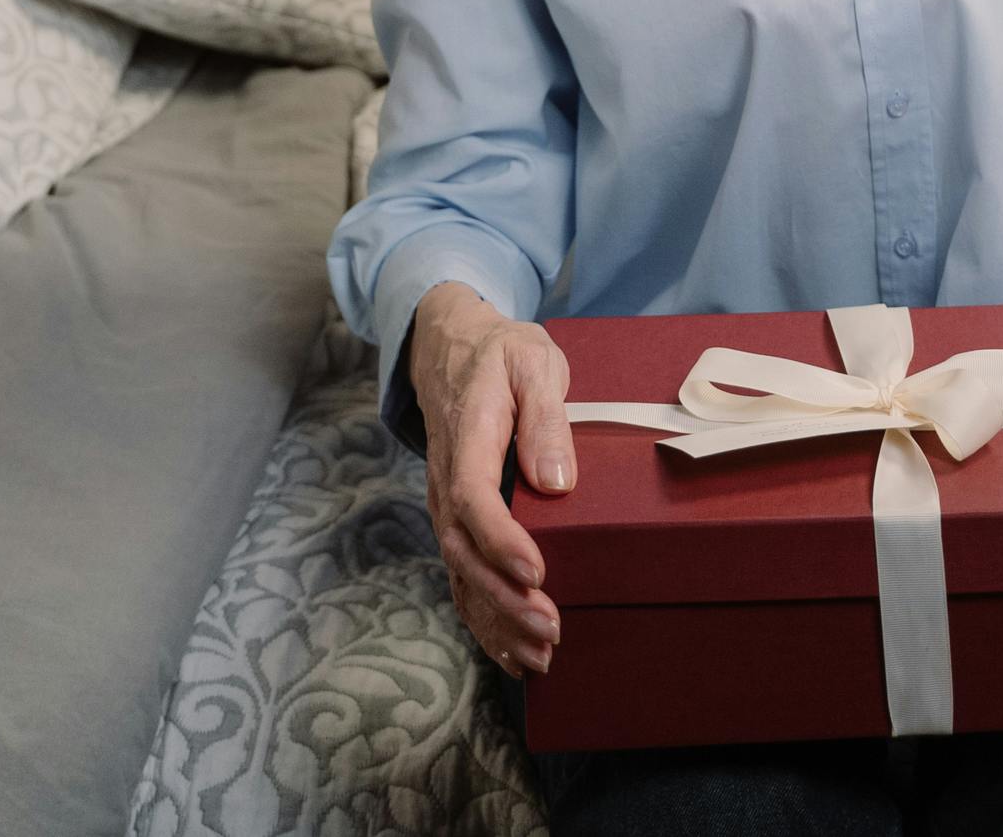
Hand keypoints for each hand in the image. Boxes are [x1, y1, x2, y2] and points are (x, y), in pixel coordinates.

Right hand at [408, 281, 576, 676]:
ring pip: (461, 574)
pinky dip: (485, 621)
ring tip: (540, 656)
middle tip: (551, 629)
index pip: (473, 497)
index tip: (537, 573)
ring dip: (497, 620)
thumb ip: (544, 416)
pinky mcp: (456, 520)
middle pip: (464, 551)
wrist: (449, 347)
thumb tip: (555, 480)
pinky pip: (463, 577)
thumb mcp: (531, 362)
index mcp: (467, 437)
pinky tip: (514, 655)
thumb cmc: (500, 353)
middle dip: (505, 599)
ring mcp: (446, 505)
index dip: (502, 540)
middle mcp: (447, 480)